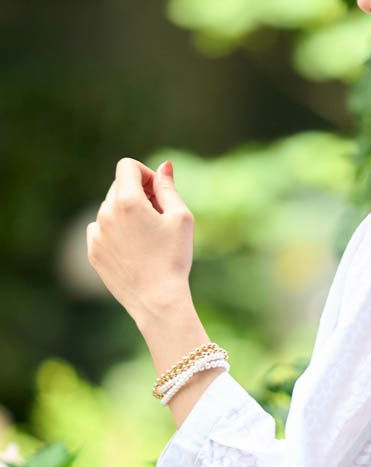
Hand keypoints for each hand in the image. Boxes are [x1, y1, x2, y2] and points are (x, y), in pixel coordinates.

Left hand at [87, 158, 194, 325]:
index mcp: (128, 201)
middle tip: (158, 216)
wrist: (158, 300)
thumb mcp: (181, 218)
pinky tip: (134, 250)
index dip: (145, 174)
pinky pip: (101, 230)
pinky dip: (116, 232)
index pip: (127, 166)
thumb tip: (163, 167)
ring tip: (148, 237)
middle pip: (118, 186)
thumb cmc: (174, 258)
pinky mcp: (93, 251)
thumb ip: (169, 188)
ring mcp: (96, 233)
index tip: (158, 192)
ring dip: (127, 214)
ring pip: (109, 209)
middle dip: (138, 193)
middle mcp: (106, 213)